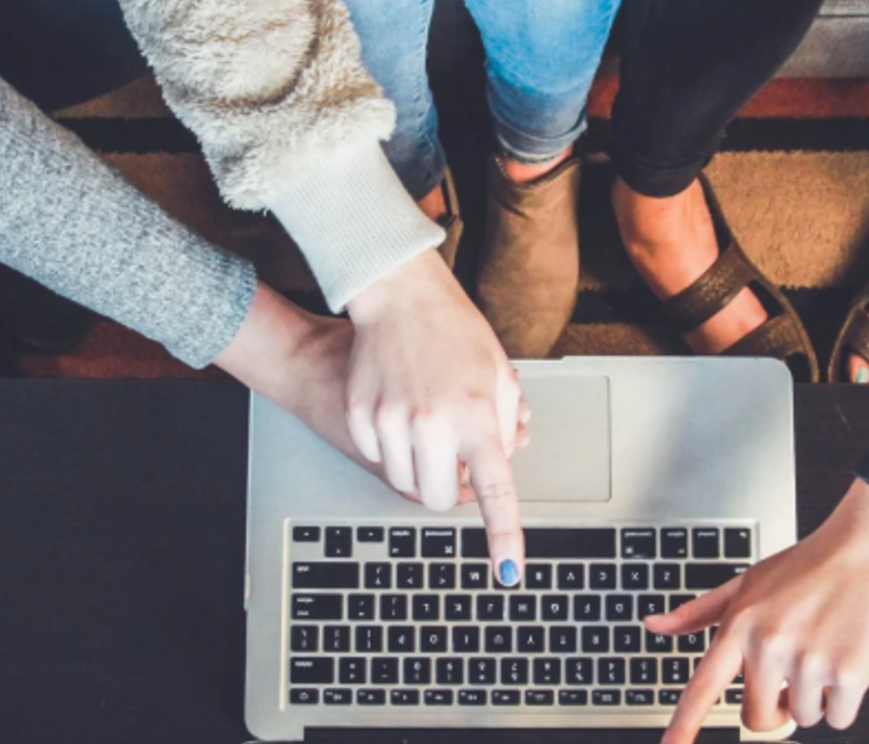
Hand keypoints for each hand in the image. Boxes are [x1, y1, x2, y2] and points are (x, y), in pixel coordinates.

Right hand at [344, 252, 528, 585]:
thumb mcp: (499, 376)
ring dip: (420, 468)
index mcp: (476, 415)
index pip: (495, 490)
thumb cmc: (455, 332)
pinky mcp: (360, 416)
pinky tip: (400, 410)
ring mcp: (390, 421)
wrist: (399, 297)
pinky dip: (392, 447)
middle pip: (438, 498)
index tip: (508, 571)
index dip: (504, 535)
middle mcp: (432, 423)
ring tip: (428, 425)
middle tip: (455, 458)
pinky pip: (378, 458)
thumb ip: (505, 427)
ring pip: (405, 482)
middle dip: (449, 489)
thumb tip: (500, 466)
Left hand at [647, 480, 868, 739]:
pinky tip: (846, 658)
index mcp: (740, 626)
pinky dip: (844, 700)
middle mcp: (770, 645)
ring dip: (815, 697)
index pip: (703, 687)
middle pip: (758, 719)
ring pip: (804, 717)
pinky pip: (839, 718)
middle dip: (775, 709)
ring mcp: (810, 660)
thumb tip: (654, 625)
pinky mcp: (850, 672)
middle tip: (792, 675)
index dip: (683, 725)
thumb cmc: (809, 565)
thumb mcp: (746, 582)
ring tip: (823, 649)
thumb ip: (698, 613)